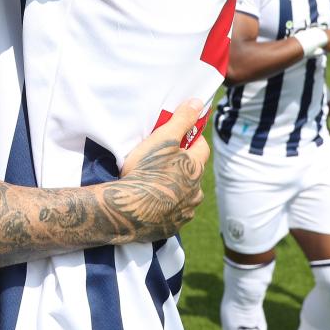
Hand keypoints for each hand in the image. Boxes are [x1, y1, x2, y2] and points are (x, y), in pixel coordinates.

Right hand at [117, 99, 209, 234]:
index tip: (178, 136)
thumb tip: (198, 103)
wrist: (127, 209)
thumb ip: (182, 119)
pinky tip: (150, 203)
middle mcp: (196, 192)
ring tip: (154, 183)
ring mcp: (185, 212)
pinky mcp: (172, 227)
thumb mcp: (163, 138)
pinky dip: (165, 207)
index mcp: (195, 169)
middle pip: (193, 172)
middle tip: (161, 159)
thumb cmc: (145, 170)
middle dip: (182, 165)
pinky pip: (173, 214)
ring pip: (185, 195)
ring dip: (175, 188)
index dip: (191, 138)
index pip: (202, 147)